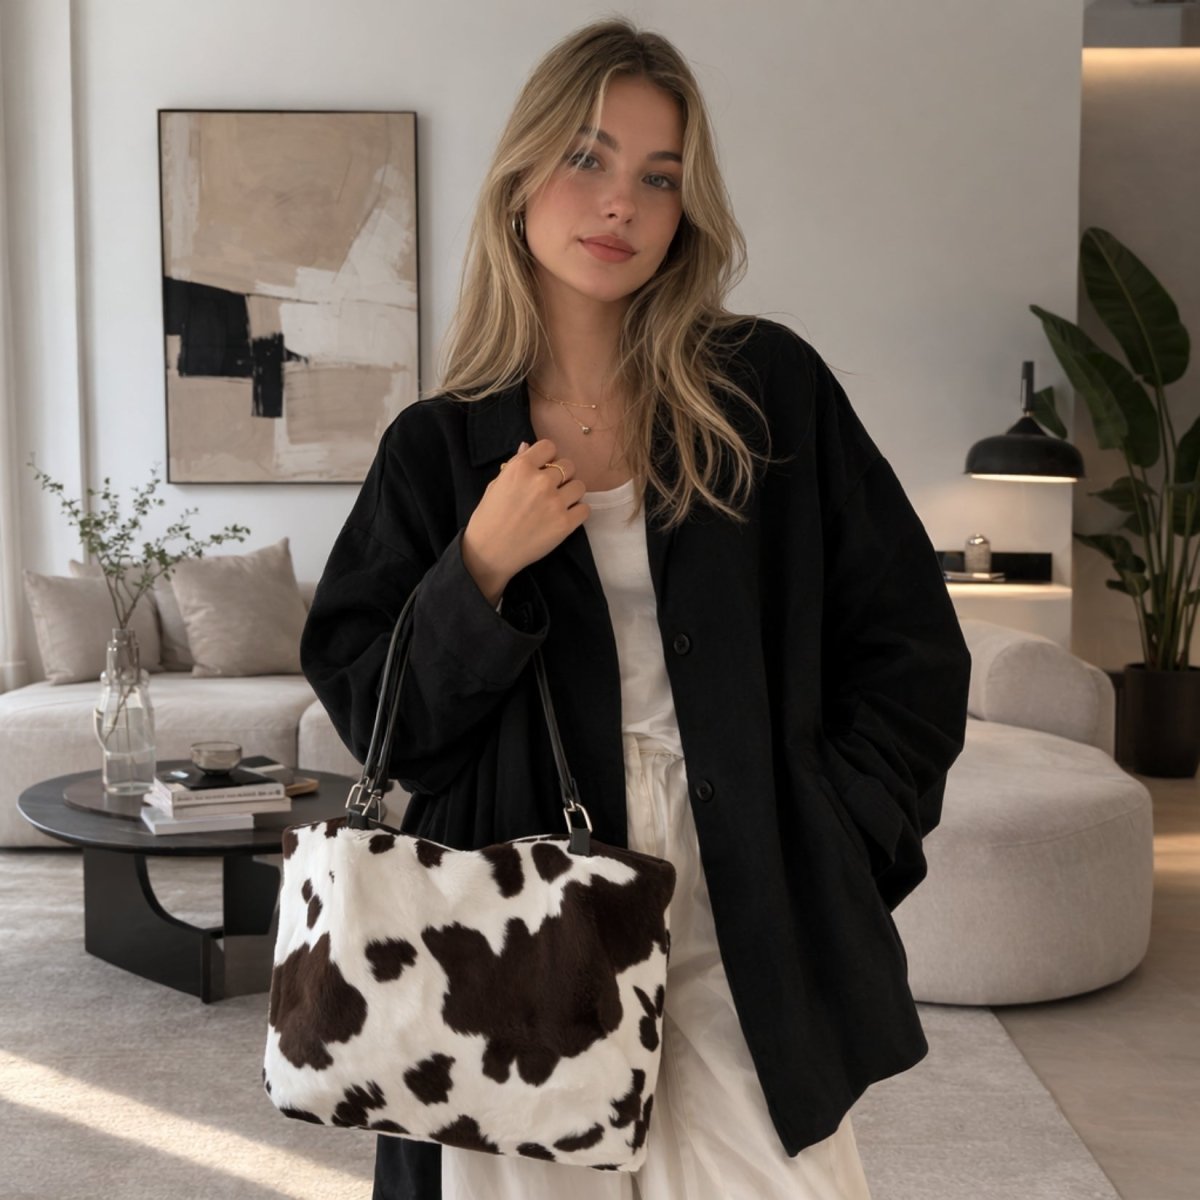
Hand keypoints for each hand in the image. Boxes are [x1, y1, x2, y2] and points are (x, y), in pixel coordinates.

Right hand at [461, 438, 589, 603]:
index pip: (549, 446)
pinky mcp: (565, 524)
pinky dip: (577, 512)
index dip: (547, 457)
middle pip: (568, 465)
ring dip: (571, 493)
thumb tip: (527, 446)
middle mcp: (540, 482)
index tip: (543, 468)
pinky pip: (585, 509)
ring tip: (558, 503)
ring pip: (579, 486)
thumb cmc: (489, 518)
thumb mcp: (496, 484)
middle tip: (551, 489)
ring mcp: (555, 503)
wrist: (489, 552)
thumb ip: (515, 464)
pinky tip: (564, 516)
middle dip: (562, 475)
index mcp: (521, 468)